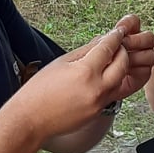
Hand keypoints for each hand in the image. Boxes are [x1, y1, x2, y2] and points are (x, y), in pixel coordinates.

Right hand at [21, 19, 153, 139]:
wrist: (31, 120)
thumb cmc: (39, 91)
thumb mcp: (60, 63)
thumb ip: (84, 51)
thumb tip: (100, 41)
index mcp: (85, 72)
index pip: (107, 49)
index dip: (114, 38)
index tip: (117, 32)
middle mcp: (96, 88)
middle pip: (122, 64)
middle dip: (122, 52)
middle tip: (118, 45)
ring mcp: (99, 103)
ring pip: (121, 80)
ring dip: (120, 68)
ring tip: (112, 60)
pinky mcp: (98, 112)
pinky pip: (112, 93)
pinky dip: (112, 82)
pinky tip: (104, 76)